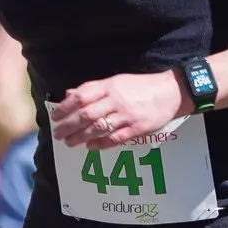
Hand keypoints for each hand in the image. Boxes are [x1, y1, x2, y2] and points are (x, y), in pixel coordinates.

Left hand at [50, 72, 185, 150]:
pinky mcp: (137, 128)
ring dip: (81, 137)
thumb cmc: (142, 86)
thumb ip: (94, 89)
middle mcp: (116, 100)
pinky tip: (90, 146)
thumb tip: (70, 95)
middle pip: (86, 114)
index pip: (82, 97)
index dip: (66, 108)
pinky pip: (115, 138)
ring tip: (70, 143)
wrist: (171, 91)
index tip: (55, 117)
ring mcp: (127, 115)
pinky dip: (100, 143)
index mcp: (110, 86)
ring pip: (98, 127)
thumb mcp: (117, 81)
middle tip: (58, 134)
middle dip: (69, 126)